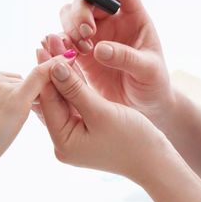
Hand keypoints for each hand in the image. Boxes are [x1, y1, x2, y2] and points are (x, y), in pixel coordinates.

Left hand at [36, 47, 163, 180]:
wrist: (154, 160)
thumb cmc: (133, 139)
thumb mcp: (101, 111)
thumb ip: (75, 89)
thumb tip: (53, 66)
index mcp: (62, 142)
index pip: (48, 101)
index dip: (47, 72)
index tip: (45, 46)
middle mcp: (63, 141)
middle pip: (53, 99)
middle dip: (52, 70)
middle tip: (47, 40)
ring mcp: (73, 136)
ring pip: (63, 98)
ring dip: (61, 73)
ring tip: (55, 44)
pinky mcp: (84, 130)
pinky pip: (74, 102)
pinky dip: (73, 83)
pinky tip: (68, 61)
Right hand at [55, 0, 173, 126]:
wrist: (143, 107)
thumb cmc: (153, 85)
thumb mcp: (148, 71)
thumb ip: (127, 58)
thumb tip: (99, 48)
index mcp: (134, 17)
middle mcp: (111, 22)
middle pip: (87, 0)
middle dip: (81, 12)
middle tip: (86, 33)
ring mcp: (93, 36)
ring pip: (70, 16)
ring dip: (69, 28)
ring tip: (80, 51)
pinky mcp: (79, 53)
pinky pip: (62, 41)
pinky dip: (57, 44)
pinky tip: (61, 56)